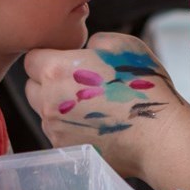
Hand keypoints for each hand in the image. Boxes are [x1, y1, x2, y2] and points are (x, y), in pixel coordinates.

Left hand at [23, 33, 189, 177]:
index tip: (67, 59)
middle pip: (31, 86)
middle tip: (78, 79)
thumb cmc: (143, 88)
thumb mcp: (123, 44)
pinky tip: (96, 120)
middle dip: (48, 81)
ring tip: (92, 102)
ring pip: (44, 110)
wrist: (158, 136)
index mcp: (56, 70)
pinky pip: (58, 131)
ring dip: (59, 104)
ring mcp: (54, 129)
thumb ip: (94, 40)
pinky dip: (70, 125)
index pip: (31, 58)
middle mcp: (48, 102)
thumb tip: (87, 49)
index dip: (50, 55)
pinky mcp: (65, 148)